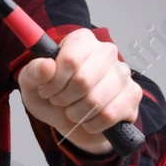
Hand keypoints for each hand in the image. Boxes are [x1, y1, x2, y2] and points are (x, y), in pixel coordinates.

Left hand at [17, 28, 140, 155]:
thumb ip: (33, 72)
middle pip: (83, 81)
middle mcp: (106, 51)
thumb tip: (47, 66)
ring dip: (76, 113)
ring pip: (95, 101)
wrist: (72, 122)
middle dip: (64, 99)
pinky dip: (92, 124)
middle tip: (59, 101)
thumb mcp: (32, 85)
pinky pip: (109, 115)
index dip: (54, 82)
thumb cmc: (53, 97)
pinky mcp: (133, 94)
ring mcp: (123, 73)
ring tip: (72, 110)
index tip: (46, 90)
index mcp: (81, 40)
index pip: (70, 60)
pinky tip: (88, 120)